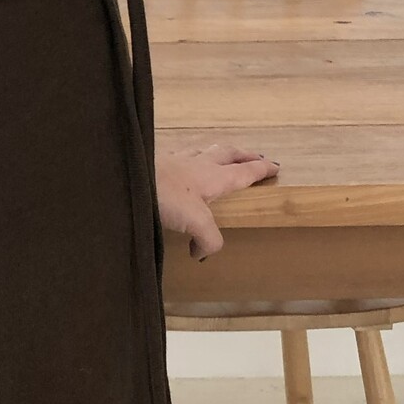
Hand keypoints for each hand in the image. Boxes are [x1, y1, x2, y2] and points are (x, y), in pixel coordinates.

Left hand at [155, 142, 279, 260]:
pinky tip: (183, 160)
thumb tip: (202, 254)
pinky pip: (181, 154)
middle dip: (244, 155)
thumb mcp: (195, 223)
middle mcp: (199, 164)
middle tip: (256, 156)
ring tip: (223, 154)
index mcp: (214, 177)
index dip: (261, 169)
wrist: (128, 177)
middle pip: (228, 153)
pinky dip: (190, 155)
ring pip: (205, 150)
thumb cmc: (165, 195)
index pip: (245, 171)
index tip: (275, 166)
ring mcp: (178, 159)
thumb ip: (208, 240)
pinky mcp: (158, 159)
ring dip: (219, 151)